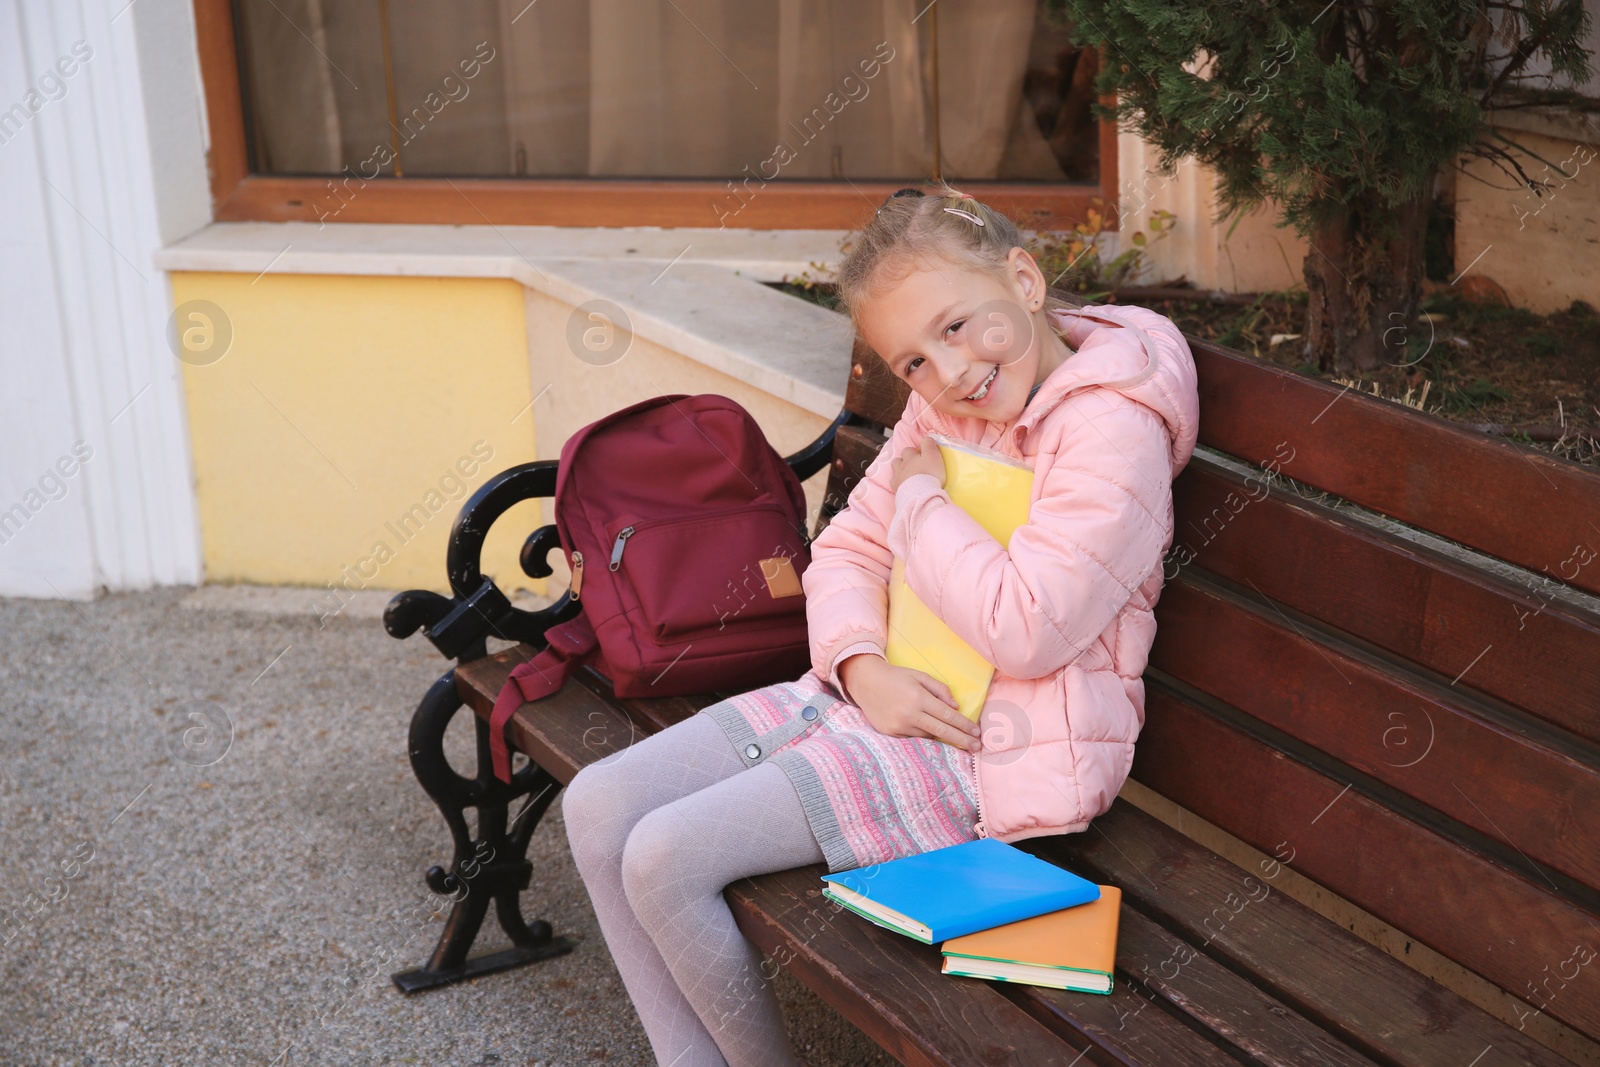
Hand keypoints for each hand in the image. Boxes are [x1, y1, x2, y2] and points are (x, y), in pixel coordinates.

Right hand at [839, 655, 979, 749]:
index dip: (965, 725)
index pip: (948, 716)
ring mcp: (899, 726)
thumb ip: (940, 689)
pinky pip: (914, 738)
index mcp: (919, 698)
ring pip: (928, 736)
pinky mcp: (890, 733)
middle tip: (977, 747)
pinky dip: (923, 734)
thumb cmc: (896, 677)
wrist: (865, 682)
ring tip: (956, 737)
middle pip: (942, 732)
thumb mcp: (920, 676)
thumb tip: (956, 708)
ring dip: (942, 736)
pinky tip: (929, 732)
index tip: (977, 732)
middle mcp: (909, 714)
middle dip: (962, 740)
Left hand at [889, 436, 946, 492]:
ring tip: (908, 475)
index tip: (923, 457)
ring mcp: (897, 479)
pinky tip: (905, 486)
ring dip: (900, 471)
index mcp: (909, 457)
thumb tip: (926, 438)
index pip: (909, 449)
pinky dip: (899, 484)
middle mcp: (901, 466)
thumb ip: (929, 444)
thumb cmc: (929, 474)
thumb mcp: (933, 455)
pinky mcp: (896, 491)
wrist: (921, 495)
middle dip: (905, 461)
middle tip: (916, 466)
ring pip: (895, 470)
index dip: (915, 452)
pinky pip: (894, 484)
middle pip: (898, 459)